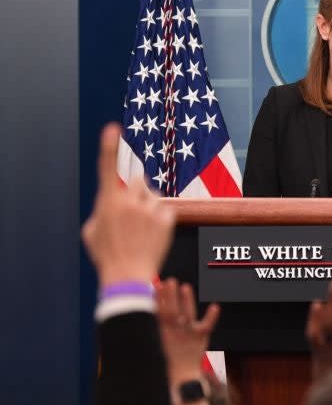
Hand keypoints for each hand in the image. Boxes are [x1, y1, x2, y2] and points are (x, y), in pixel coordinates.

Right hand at [82, 123, 175, 286]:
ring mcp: (149, 210)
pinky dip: (160, 219)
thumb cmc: (107, 255)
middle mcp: (129, 202)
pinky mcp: (166, 219)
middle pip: (138, 181)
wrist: (128, 275)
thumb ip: (102, 210)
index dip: (109, 147)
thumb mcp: (93, 230)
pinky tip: (152, 234)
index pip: (107, 169)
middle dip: (137, 191)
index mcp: (108, 202)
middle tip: (134, 211)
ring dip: (148, 206)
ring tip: (142, 229)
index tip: (113, 128)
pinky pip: (164, 210)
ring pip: (152, 196)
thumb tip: (111, 202)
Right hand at [155, 278, 219, 381]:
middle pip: (171, 310)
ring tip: (185, 287)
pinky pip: (207, 326)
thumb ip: (151, 327)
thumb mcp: (155, 342)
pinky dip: (211, 316)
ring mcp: (187, 333)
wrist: (180, 378)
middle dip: (170, 296)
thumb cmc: (166, 358)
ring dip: (186, 300)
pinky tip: (215, 307)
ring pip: (187, 314)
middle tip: (169, 281)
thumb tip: (146, 309)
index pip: (157, 313)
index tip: (154, 286)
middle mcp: (173, 331)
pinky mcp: (200, 338)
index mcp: (160, 333)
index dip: (156, 299)